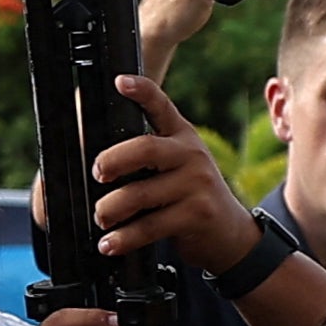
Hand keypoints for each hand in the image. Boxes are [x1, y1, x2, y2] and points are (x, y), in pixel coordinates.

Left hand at [85, 79, 261, 273]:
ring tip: (101, 217)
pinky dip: (124, 238)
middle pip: (145, 148)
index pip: (161, 106)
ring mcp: (197, 184)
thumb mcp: (177, 165)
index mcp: (182, 136)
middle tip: (97, 174)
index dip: (142, 91)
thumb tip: (95, 161)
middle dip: (112, 160)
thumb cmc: (189, 196)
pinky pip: (150, 225)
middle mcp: (191, 154)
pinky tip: (110, 243)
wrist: (229, 233)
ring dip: (111, 209)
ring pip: (140, 193)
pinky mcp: (197, 214)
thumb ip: (148, 155)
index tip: (119, 81)